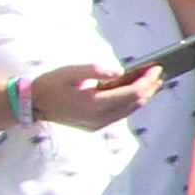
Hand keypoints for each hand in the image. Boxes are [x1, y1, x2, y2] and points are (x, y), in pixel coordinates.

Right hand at [21, 60, 167, 131]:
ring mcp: (97, 125)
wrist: (33, 104)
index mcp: (94, 104)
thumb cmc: (52, 84)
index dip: (147, 81)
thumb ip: (96, 70)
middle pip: (134, 104)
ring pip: (129, 111)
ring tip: (154, 82)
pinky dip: (131, 103)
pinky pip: (120, 115)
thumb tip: (121, 71)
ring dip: (143, 97)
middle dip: (150, 88)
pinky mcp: (94, 126)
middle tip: (160, 73)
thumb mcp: (71, 71)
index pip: (131, 93)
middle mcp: (98, 118)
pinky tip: (136, 92)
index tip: (157, 68)